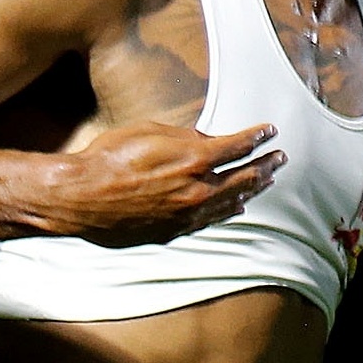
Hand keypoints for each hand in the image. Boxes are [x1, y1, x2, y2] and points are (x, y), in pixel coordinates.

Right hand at [38, 122, 283, 246]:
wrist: (82, 196)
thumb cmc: (110, 157)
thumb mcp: (149, 132)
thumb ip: (184, 137)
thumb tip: (207, 141)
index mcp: (194, 159)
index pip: (238, 146)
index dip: (256, 136)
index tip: (269, 130)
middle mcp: (198, 190)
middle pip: (243, 177)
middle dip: (266, 165)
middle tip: (280, 159)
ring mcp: (188, 214)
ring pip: (231, 202)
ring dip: (252, 189)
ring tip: (266, 180)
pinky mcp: (174, 231)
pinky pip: (210, 220)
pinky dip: (228, 211)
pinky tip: (238, 207)